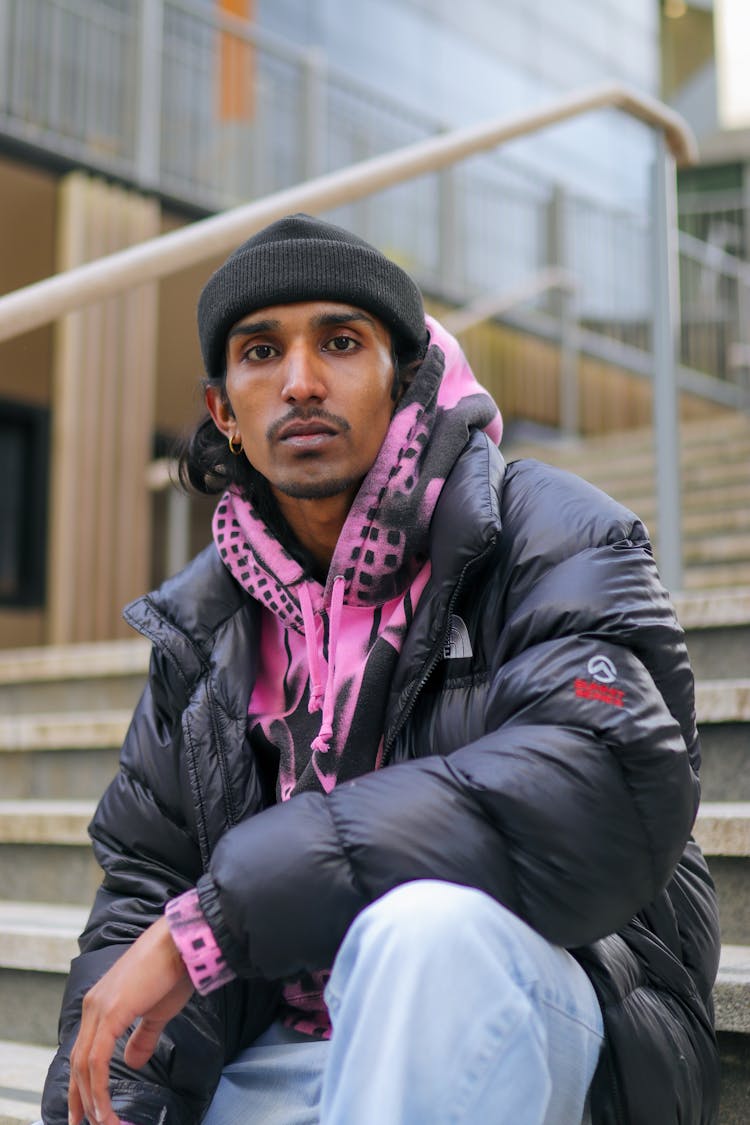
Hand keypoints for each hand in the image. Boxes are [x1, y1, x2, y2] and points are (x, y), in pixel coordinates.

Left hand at [68, 914, 193, 1124]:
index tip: (86, 1111)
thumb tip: (132, 1062)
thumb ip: (142, 1038)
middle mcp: (93, 1006)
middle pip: (77, 1062)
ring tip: (103, 1123)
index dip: (82, 1084)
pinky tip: (104, 1108)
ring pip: (84, 1064)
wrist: (182, 943)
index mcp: (101, 1004)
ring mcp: (99, 1008)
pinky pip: (97, 1059)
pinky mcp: (110, 1013)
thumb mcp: (157, 1012)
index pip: (84, 1051)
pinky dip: (98, 1087)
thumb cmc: (174, 972)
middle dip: (80, 1098)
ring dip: (91, 1099)